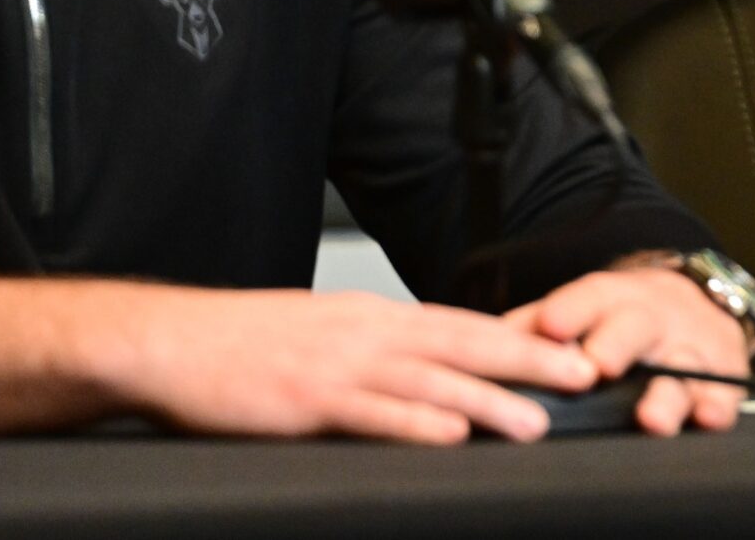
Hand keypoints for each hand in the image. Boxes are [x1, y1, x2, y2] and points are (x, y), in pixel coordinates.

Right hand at [108, 286, 601, 442]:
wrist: (171, 342)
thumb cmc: (241, 345)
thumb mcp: (322, 335)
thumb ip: (373, 354)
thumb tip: (424, 377)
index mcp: (372, 318)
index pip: (461, 325)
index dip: (520, 338)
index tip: (568, 349)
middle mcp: (366, 333)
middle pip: (464, 343)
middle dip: (529, 359)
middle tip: (583, 374)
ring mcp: (338, 365)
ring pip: (430, 380)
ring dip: (487, 400)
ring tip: (535, 420)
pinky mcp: (306, 400)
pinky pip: (372, 412)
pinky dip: (415, 423)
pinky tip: (450, 436)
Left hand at [506, 267, 750, 435]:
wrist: (693, 302)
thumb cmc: (619, 319)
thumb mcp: (580, 310)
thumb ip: (530, 330)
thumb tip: (473, 353)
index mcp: (610, 300)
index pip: (586, 299)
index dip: (569, 311)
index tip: (551, 326)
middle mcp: (651, 320)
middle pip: (635, 328)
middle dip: (617, 344)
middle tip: (598, 365)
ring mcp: (689, 347)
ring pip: (680, 368)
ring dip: (666, 394)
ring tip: (651, 418)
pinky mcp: (722, 375)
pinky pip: (723, 392)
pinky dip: (717, 406)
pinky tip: (709, 418)